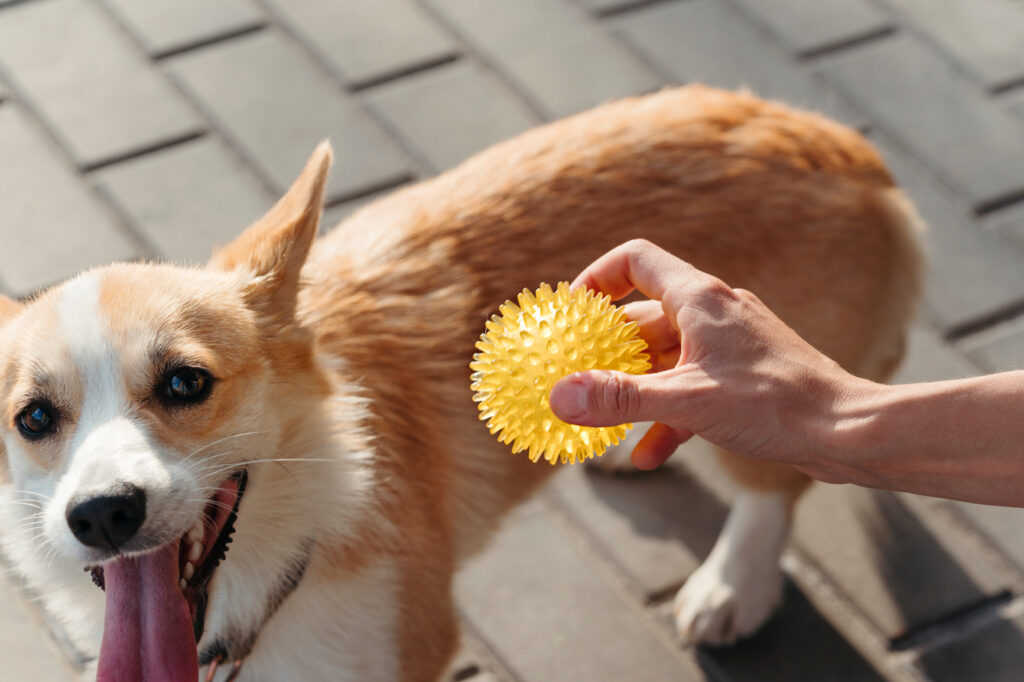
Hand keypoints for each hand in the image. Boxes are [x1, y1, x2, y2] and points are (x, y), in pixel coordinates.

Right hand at [549, 239, 863, 476]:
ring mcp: (730, 346)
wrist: (847, 432)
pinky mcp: (743, 378)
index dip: (597, 278)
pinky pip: (691, 389)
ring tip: (604, 424)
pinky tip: (649, 455)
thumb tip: (560, 395)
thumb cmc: (775, 405)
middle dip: (607, 352)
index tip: (571, 313)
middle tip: (575, 379)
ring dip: (634, 391)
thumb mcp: (686, 401)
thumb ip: (619, 397)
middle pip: (643, 319)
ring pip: (664, 360)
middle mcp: (714, 313)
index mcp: (700, 299)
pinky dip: (666, 416)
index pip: (636, 260)